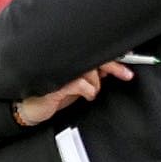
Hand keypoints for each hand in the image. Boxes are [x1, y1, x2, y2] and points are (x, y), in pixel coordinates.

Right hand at [15, 61, 134, 126]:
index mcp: (70, 59)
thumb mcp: (77, 84)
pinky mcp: (56, 82)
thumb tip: (110, 67)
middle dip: (114, 66)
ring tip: (91, 92)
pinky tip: (85, 95)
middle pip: (96, 57)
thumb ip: (91, 74)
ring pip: (90, 71)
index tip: (128, 58)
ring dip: (96, 85)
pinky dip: (88, 91)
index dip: (112, 55)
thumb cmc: (52, 95)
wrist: (31, 109)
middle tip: (127, 75)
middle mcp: (65, 61)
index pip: (94, 52)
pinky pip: (82, 84)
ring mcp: (59, 70)